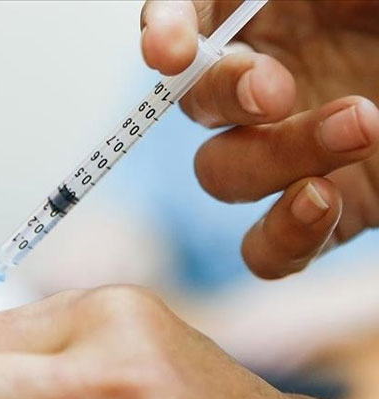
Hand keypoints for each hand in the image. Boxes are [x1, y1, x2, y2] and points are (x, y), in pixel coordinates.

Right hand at [141, 0, 378, 277]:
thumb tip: (237, 1)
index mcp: (275, 14)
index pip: (187, 18)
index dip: (164, 30)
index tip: (170, 49)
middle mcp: (271, 86)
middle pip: (194, 104)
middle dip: (223, 97)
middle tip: (276, 90)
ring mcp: (294, 156)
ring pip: (222, 175)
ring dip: (270, 158)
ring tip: (362, 125)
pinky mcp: (330, 215)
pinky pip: (267, 249)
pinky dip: (282, 235)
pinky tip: (326, 202)